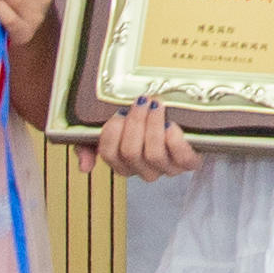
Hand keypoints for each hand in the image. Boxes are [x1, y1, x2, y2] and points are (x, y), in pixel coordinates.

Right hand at [92, 103, 206, 181]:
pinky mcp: (188, 163)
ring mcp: (166, 169)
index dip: (112, 132)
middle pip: (130, 152)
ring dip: (153, 126)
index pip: (108, 154)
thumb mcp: (112, 128)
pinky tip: (172, 125)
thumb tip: (85, 167)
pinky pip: (182, 159)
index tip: (119, 112)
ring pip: (154, 154)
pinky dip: (176, 141)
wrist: (183, 122)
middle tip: (141, 101)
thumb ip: (89, 145)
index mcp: (122, 163)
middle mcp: (142, 170)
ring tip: (157, 105)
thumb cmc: (143, 124)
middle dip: (135, 123)